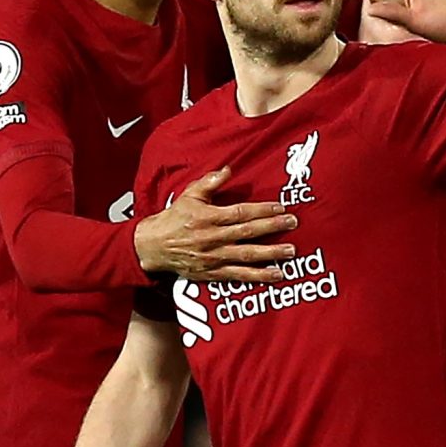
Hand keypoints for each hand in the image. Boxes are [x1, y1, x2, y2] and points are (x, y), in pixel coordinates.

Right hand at [134, 169, 300, 281]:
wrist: (152, 247)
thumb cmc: (174, 218)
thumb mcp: (189, 195)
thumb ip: (210, 182)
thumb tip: (228, 169)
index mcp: (208, 217)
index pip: (240, 213)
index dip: (262, 210)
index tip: (281, 207)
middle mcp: (212, 238)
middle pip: (247, 233)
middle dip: (273, 228)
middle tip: (293, 224)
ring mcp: (213, 258)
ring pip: (246, 256)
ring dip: (271, 254)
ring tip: (291, 253)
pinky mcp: (212, 274)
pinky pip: (238, 276)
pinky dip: (257, 276)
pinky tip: (275, 275)